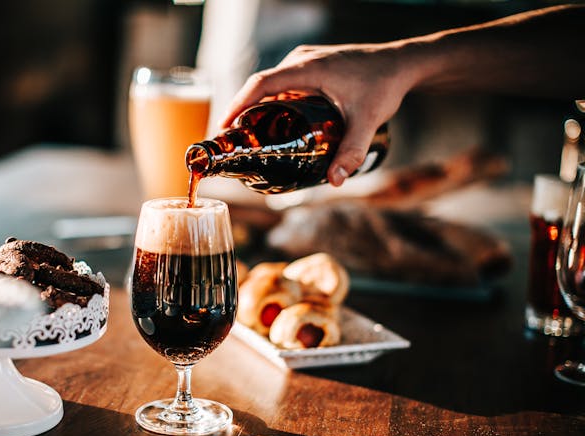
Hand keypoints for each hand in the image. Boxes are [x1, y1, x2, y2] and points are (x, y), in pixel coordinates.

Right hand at [220, 43, 416, 185]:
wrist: (403, 63)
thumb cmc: (385, 84)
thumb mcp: (368, 121)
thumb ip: (352, 151)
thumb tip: (335, 181)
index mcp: (307, 68)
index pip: (261, 84)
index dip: (238, 104)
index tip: (225, 127)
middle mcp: (301, 60)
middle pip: (261, 85)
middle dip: (243, 110)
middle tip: (234, 139)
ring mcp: (306, 59)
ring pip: (272, 83)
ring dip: (258, 105)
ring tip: (250, 133)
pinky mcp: (311, 64)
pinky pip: (283, 81)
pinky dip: (273, 99)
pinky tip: (275, 120)